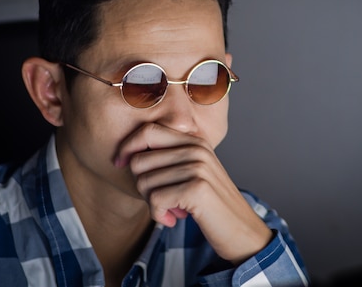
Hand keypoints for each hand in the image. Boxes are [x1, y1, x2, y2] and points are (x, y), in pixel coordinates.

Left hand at [114, 122, 272, 262]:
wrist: (243, 231)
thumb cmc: (212, 205)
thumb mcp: (194, 173)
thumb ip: (170, 159)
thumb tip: (129, 155)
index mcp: (195, 141)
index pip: (148, 130)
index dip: (127, 146)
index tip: (119, 163)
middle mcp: (196, 149)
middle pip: (140, 160)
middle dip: (141, 186)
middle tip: (159, 200)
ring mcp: (197, 167)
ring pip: (144, 182)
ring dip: (152, 204)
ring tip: (171, 211)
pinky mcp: (196, 189)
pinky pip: (155, 200)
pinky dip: (159, 215)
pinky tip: (173, 220)